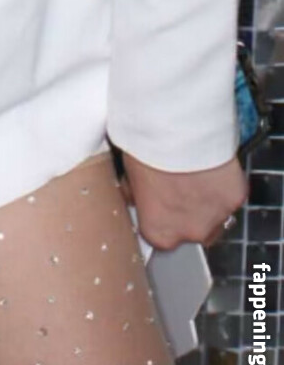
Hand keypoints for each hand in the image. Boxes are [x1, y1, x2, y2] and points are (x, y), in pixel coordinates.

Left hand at [120, 149, 246, 249]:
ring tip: (195, 173)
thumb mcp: (128, 175)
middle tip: (179, 185)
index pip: (161, 236)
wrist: (175, 128)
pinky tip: (211, 165)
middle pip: (192, 230)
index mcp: (159, 233)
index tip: (160, 203)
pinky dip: (223, 184)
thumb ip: (134, 195)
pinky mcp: (236, 197)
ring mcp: (217, 216)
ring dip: (207, 200)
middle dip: (187, 212)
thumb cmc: (146, 149)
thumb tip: (134, 196)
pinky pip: (230, 195)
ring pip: (215, 215)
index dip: (161, 217)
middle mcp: (190, 232)